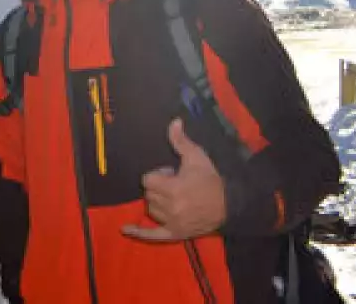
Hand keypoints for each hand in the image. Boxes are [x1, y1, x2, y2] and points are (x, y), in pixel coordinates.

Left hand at [122, 119, 227, 242]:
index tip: (172, 174)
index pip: (147, 180)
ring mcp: (172, 222)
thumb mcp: (196, 157)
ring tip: (174, 199)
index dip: (158, 175)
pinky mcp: (176, 234)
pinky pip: (153, 235)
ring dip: (157, 203)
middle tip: (175, 186)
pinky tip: (125, 229)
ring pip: (151, 210)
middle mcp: (170, 208)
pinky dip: (139, 232)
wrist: (230, 205)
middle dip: (158, 188)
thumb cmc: (211, 180)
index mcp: (172, 189)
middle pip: (148, 195)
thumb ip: (180, 141)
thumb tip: (174, 121)